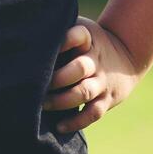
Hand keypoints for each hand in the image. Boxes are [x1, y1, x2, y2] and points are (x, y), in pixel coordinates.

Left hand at [43, 15, 143, 133]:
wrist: (127, 54)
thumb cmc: (89, 42)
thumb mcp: (80, 27)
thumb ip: (60, 30)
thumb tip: (25, 33)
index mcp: (88, 38)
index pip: (78, 36)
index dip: (64, 41)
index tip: (44, 48)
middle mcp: (96, 60)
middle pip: (80, 68)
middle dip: (57, 78)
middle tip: (37, 85)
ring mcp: (102, 81)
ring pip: (84, 92)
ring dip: (61, 101)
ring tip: (42, 104)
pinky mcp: (106, 100)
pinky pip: (93, 114)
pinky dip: (76, 122)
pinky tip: (59, 126)